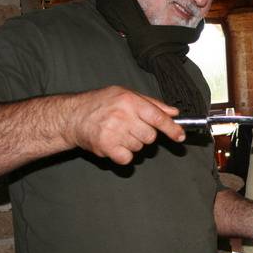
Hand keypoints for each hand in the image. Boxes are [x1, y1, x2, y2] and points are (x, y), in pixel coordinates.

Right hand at [68, 86, 184, 164]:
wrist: (73, 116)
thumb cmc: (100, 104)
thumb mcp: (126, 94)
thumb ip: (152, 104)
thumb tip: (173, 113)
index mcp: (130, 101)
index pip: (158, 117)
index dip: (172, 128)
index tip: (180, 136)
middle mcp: (123, 116)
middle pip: (150, 136)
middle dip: (144, 135)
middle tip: (131, 127)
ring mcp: (114, 132)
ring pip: (139, 147)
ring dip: (132, 143)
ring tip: (117, 133)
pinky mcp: (106, 147)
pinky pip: (127, 158)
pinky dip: (123, 155)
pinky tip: (114, 144)